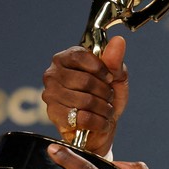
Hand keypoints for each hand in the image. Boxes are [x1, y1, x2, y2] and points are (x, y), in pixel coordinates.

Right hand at [42, 36, 128, 155]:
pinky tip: (100, 121)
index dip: (99, 68)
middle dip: (105, 92)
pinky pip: (83, 118)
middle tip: (108, 97)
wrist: (100, 127)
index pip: (79, 56)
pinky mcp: (54, 115)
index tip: (109, 77)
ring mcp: (50, 94)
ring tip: (106, 110)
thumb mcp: (116, 78)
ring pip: (85, 101)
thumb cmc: (105, 98)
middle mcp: (53, 74)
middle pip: (85, 81)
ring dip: (104, 108)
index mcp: (66, 58)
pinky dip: (99, 122)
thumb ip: (115, 60)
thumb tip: (118, 41)